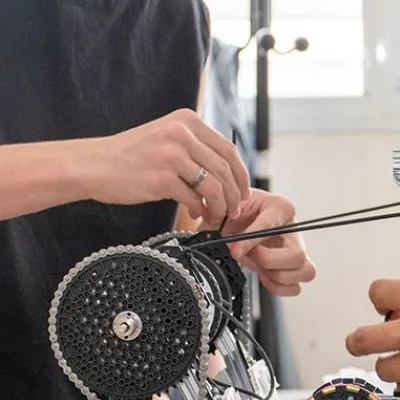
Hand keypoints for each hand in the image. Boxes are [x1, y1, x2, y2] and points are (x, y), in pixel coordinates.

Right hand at [80, 108, 250, 225]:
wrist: (93, 164)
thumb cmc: (130, 155)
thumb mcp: (166, 136)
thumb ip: (195, 146)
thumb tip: (227, 171)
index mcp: (187, 120)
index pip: (228, 150)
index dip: (241, 175)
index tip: (243, 191)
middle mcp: (181, 134)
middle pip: (225, 169)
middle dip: (235, 195)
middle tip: (234, 209)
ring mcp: (172, 155)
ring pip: (214, 186)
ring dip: (220, 206)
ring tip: (216, 215)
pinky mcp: (163, 177)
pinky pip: (194, 199)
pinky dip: (199, 210)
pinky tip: (195, 213)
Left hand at [222, 189, 315, 295]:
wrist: (236, 218)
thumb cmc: (238, 209)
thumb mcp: (230, 206)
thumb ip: (228, 218)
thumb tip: (233, 244)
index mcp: (281, 208)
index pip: (271, 226)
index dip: (250, 241)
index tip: (235, 250)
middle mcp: (293, 231)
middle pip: (298, 255)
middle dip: (270, 261)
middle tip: (253, 255)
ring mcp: (295, 252)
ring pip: (305, 272)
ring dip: (277, 275)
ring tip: (260, 265)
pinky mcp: (291, 269)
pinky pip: (295, 287)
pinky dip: (278, 287)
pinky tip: (264, 276)